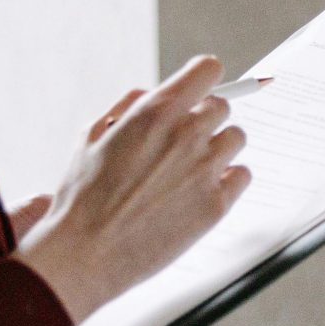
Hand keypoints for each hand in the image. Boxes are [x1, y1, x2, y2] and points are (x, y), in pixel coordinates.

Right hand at [14, 57, 250, 324]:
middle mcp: (187, 134)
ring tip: (188, 170)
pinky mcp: (217, 204)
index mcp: (156, 112)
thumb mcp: (92, 137)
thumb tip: (154, 92)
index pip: (208, 70)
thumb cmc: (82, 197)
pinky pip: (242, 175)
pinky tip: (200, 190)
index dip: (201, 80)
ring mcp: (206, 170)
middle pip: (223, 107)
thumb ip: (128, 106)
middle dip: (203, 119)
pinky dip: (226, 180)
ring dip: (217, 148)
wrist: (85, 255)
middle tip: (181, 142)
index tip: (197, 92)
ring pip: (236, 139)